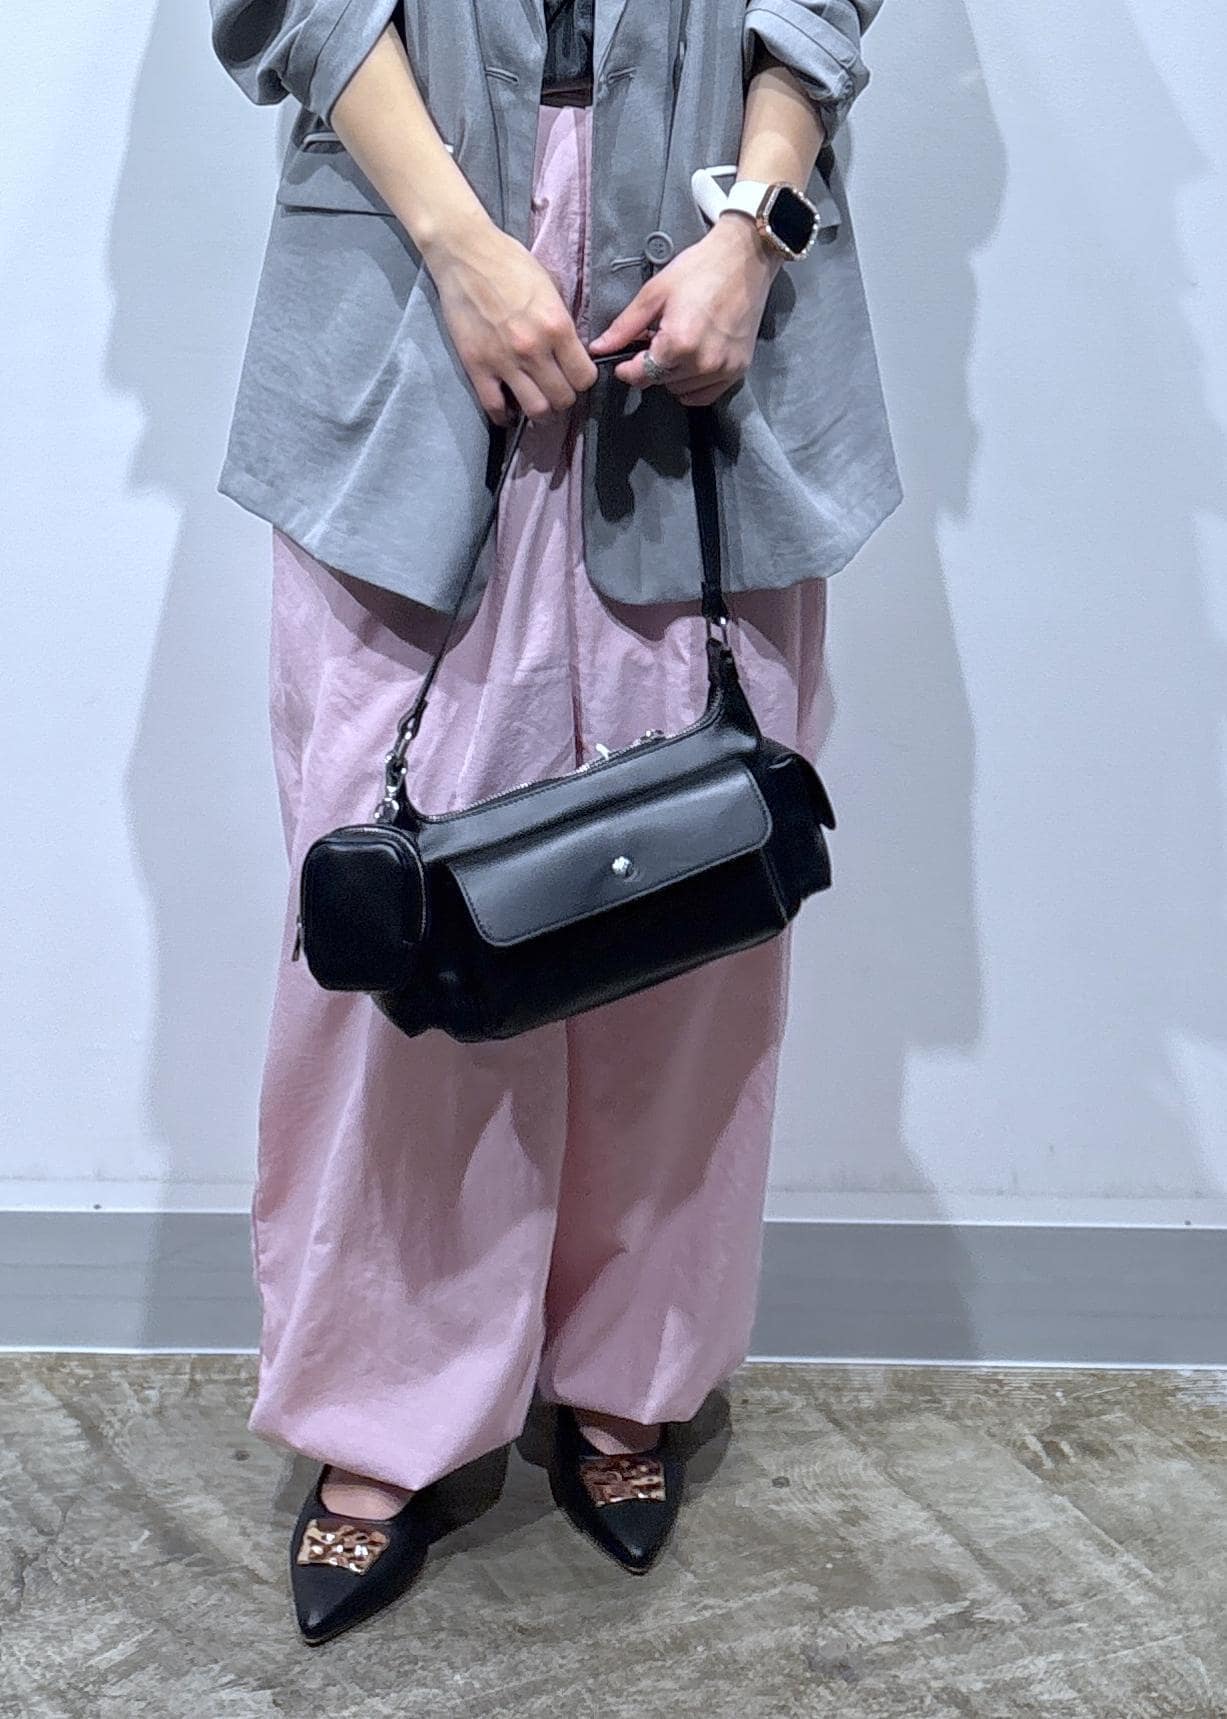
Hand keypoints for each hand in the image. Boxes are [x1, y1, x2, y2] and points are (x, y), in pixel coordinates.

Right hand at [426, 216, 598, 425]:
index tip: (575, 376)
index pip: (583, 376)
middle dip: (564, 399)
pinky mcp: (477, 366)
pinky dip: (505, 416)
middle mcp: (533, 349)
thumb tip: (571, 351)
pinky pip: (495, 407)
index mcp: (556, 326)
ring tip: (537, 404)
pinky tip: (509, 412)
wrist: (465, 254)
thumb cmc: (510, 263)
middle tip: (556, 391)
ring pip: (535, 410)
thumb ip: (561, 324)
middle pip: (562, 398)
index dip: (582, 380)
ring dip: (541, 413)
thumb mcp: (550, 288)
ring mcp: (504, 361)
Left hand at [587, 214, 782, 405]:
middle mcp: (702, 363)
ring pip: (680, 391)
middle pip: (659, 382)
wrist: (745, 259)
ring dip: (671, 376)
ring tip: (677, 346)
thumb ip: (625, 327)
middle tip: (656, 340)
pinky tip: (691, 360)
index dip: (626, 368)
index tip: (624, 359)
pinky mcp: (737, 371)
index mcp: (679, 342)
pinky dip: (692, 385)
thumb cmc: (698, 270)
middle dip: (650, 366)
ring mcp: (722, 370)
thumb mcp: (654, 293)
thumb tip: (597, 349)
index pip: (640, 375)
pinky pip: (704, 395)